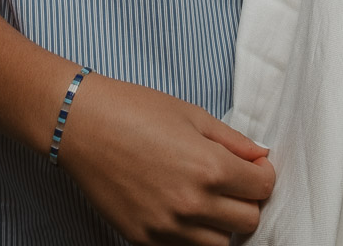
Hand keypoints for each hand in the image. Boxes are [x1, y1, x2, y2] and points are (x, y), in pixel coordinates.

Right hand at [57, 73, 276, 245]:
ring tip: (206, 198)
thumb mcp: (192, 115)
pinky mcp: (144, 239)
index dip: (263, 174)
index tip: (253, 166)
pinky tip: (181, 210)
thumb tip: (260, 158)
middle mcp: (192, 204)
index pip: (263, 188)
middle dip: (247, 200)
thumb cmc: (134, 110)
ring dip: (222, 224)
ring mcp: (167, 228)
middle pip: (249, 221)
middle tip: (232, 182)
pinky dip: (192, 236)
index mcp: (209, 168)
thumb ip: (233, 142)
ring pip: (220, 244)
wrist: (79, 125)